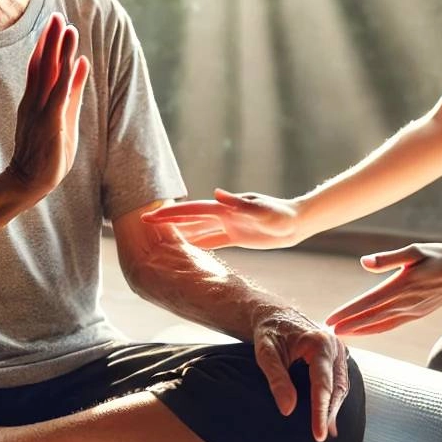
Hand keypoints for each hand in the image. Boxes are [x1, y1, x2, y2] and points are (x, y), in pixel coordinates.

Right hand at [8, 13, 90, 201]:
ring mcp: (41, 112)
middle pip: (42, 65)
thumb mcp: (62, 119)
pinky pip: (59, 96)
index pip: (39, 67)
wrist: (27, 182)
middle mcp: (35, 102)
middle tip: (57, 15)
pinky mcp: (50, 124)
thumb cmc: (46, 154)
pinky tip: (76, 62)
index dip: (46, 44)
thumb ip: (71, 93)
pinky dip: (68, 78)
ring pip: (50, 76)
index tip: (54, 23)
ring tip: (67, 29)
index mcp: (35, 100)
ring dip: (60, 51)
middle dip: (51, 39)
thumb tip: (81, 66)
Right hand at [142, 188, 302, 249]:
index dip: (170, 213)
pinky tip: (185, 248)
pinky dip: (196, 243)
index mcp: (225, 208)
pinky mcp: (236, 236)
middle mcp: (223, 215)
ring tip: (156, 237)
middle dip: (166, 220)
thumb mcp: (263, 211)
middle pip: (188, 218)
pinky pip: (211, 241)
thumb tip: (216, 194)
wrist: (298, 222)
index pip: (192, 211)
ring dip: (177, 232)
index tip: (149, 216)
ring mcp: (229, 225)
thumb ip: (241, 204)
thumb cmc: (283, 216)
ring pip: (197, 230)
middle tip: (142, 224)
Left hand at [253, 310, 349, 441]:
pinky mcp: (335, 357)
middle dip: (330, 413)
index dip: (321, 411)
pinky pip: (339, 381)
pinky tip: (328, 416)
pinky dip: (334, 399)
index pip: (323, 385)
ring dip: (334, 409)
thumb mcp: (266, 353)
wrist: (274, 315)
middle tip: (321, 438)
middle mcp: (335, 346)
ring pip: (342, 386)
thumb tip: (288, 409)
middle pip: (337, 387)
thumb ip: (276, 379)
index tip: (319, 434)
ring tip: (326, 432)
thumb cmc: (268, 333)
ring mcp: (338, 351)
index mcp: (320, 343)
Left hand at [326, 243, 441, 334]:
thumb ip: (388, 258)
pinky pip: (392, 325)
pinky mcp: (418, 314)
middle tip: (328, 332)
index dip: (348, 312)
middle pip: (370, 317)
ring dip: (360, 330)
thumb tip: (364, 262)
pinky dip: (376, 330)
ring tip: (342, 334)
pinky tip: (366, 331)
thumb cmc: (439, 256)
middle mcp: (406, 303)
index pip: (368, 302)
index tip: (331, 320)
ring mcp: (413, 312)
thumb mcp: (415, 251)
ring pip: (381, 325)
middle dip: (349, 325)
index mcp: (401, 286)